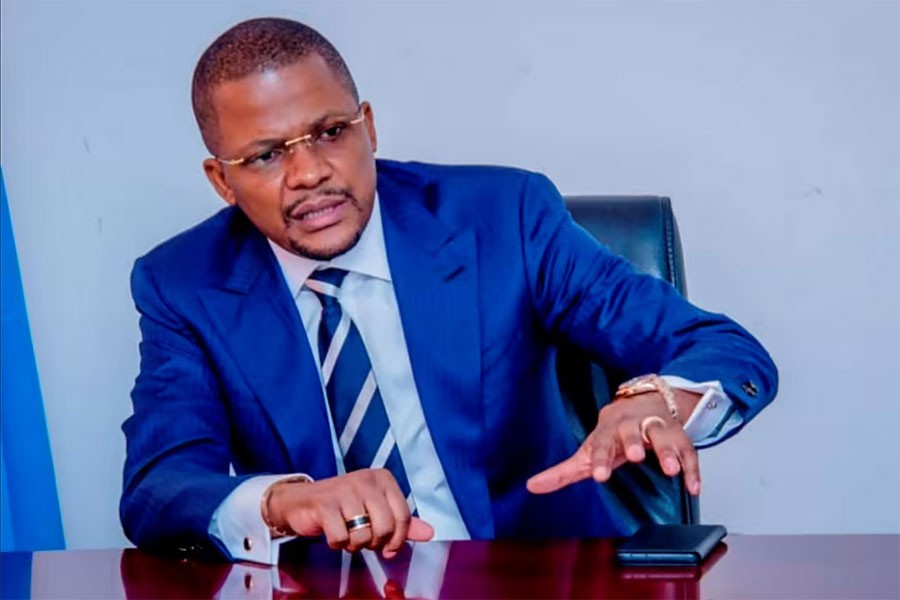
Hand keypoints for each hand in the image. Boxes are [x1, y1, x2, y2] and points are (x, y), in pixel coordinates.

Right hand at [266, 469, 433, 556]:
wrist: (301, 502)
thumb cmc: (342, 506)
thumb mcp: (376, 510)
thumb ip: (403, 522)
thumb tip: (430, 532)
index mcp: (383, 479)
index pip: (404, 517)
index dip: (398, 540)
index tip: (389, 547)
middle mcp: (365, 480)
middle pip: (385, 528)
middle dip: (375, 543)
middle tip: (364, 541)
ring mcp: (345, 490)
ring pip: (364, 535)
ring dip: (355, 544)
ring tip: (348, 535)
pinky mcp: (325, 504)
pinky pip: (341, 538)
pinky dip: (337, 544)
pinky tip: (333, 533)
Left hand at [526, 391, 701, 495]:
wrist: (644, 402)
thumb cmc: (613, 433)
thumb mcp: (588, 449)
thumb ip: (562, 471)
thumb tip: (532, 486)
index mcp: (608, 430)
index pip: (602, 443)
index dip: (601, 459)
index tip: (599, 475)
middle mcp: (633, 426)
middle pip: (633, 432)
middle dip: (633, 442)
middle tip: (634, 455)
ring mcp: (658, 428)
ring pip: (664, 437)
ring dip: (667, 451)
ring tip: (670, 469)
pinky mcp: (679, 437)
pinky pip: (689, 452)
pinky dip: (692, 468)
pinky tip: (693, 485)